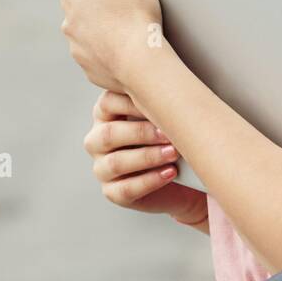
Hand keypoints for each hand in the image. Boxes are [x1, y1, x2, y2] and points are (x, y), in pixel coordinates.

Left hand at [60, 0, 165, 92]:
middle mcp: (69, 25)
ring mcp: (82, 52)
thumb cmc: (130, 8)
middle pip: (102, 7)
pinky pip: (111, 58)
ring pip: (106, 34)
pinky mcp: (96, 73)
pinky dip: (125, 54)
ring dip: (122, 31)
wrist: (142, 61)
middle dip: (120, 6)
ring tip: (145, 29)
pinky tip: (141, 50)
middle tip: (145, 6)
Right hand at [84, 89, 209, 229]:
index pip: (108, 103)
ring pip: (116, 163)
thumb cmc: (170, 137)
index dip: (132, 103)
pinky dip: (150, 180)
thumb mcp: (164, 116)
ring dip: (147, 157)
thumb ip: (159, 103)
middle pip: (109, 134)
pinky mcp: (112, 192)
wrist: (183, 177)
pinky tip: (170, 173)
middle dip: (141, 133)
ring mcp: (102, 167)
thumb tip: (176, 88)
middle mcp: (98, 140)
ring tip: (173, 153)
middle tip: (169, 133)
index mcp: (106, 114)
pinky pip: (126, 189)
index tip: (160, 104)